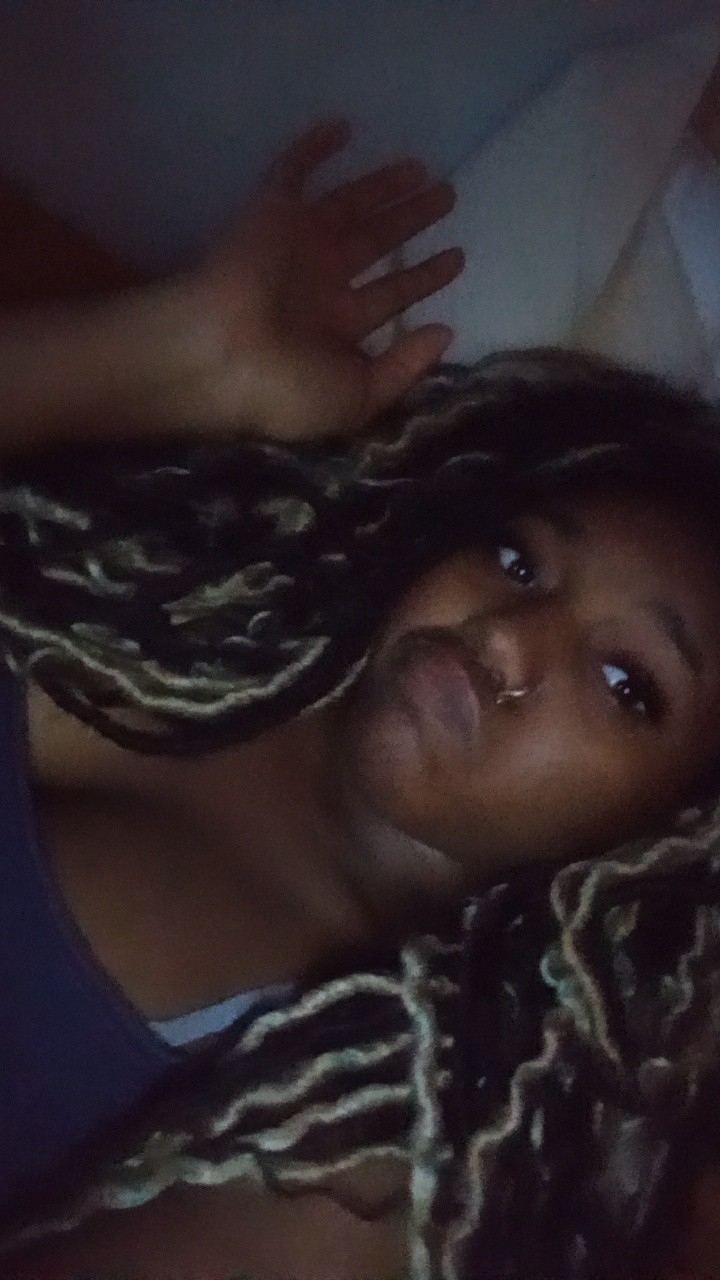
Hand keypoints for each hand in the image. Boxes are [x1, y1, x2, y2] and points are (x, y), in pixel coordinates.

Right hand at [192, 119, 463, 441]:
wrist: (221, 354)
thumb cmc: (288, 386)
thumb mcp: (358, 397)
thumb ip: (403, 368)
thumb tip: (444, 333)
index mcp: (338, 326)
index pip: (391, 294)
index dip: (425, 276)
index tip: (457, 257)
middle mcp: (320, 281)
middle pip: (376, 242)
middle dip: (411, 220)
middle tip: (447, 195)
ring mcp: (295, 245)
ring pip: (348, 204)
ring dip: (382, 185)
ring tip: (422, 170)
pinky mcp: (271, 214)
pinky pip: (292, 172)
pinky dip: (312, 150)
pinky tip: (343, 126)